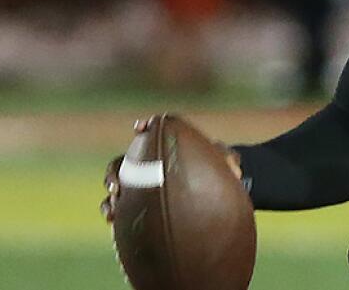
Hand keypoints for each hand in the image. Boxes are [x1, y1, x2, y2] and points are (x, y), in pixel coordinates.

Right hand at [100, 117, 244, 221]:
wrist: (211, 194)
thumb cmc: (216, 172)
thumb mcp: (225, 164)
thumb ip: (229, 162)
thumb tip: (237, 170)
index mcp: (163, 149)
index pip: (150, 134)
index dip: (144, 128)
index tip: (141, 128)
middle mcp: (147, 165)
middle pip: (123, 163)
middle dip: (116, 171)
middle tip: (117, 184)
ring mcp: (140, 186)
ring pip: (117, 186)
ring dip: (111, 193)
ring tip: (113, 203)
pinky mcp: (137, 206)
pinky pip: (120, 209)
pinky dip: (113, 212)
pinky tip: (112, 221)